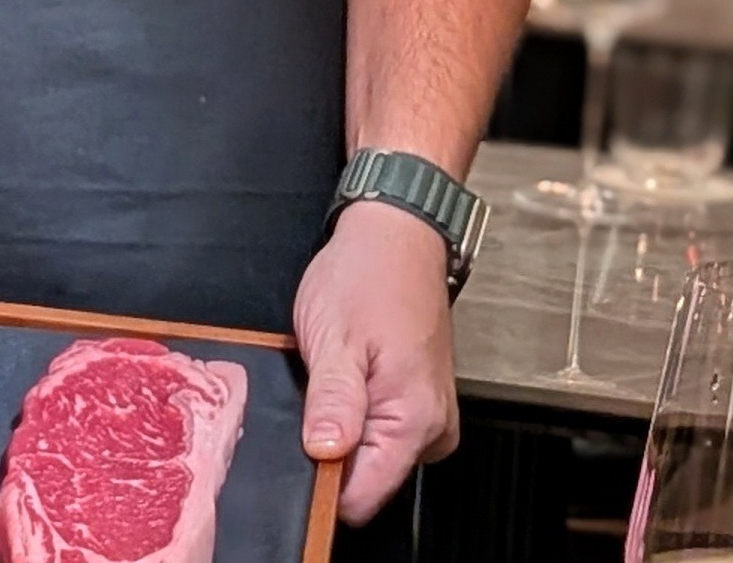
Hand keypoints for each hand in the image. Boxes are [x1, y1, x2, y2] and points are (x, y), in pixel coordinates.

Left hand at [296, 200, 457, 524]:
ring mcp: (430, 419)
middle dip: (330, 446)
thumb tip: (324, 454)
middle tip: (314, 390)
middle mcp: (432, 430)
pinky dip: (356, 412)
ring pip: (371, 456)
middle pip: (366, 479)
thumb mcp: (334, 335)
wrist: (395, 236)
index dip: (322, 479)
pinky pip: (380, 432)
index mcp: (414, 420)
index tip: (301, 439)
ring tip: (331, 374)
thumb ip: (332, 401)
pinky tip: (346, 376)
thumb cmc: (366, 275)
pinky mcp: (421, 406)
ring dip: (343, 426)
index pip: (362, 496)